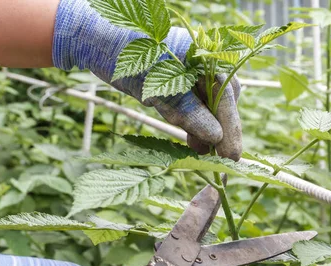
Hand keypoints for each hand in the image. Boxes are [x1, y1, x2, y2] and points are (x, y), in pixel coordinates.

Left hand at [53, 0, 241, 159]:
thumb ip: (190, 113)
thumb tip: (215, 138)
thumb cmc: (129, 57)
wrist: (98, 42)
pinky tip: (193, 141)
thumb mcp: (161, 90)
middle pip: (223, 100)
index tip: (232, 155)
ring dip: (208, 129)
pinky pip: (194, 106)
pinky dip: (194, 123)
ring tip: (204, 153)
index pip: (226, 95)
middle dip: (222, 129)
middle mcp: (203, 63)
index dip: (231, 127)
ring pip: (209, 106)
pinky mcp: (178, 82)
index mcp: (204, 56)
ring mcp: (191, 73)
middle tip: (222, 159)